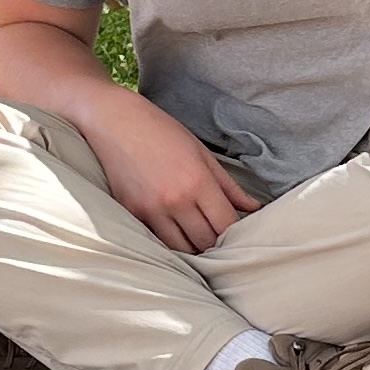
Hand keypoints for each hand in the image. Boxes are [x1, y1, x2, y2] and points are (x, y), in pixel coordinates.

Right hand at [91, 91, 265, 253]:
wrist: (114, 121)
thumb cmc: (161, 131)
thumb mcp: (201, 153)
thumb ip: (229, 185)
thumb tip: (254, 208)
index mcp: (198, 182)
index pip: (226, 225)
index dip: (235, 233)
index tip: (238, 232)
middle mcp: (175, 200)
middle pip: (206, 242)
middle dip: (216, 243)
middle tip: (219, 236)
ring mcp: (150, 210)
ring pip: (181, 249)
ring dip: (193, 247)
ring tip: (197, 237)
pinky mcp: (131, 213)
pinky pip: (156, 240)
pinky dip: (169, 241)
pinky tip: (175, 232)